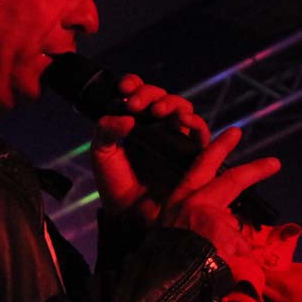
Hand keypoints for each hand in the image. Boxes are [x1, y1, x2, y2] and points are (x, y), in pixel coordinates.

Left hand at [89, 74, 211, 224]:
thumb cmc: (115, 185)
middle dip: (148, 93)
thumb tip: (126, 117)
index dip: (133, 84)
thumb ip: (106, 131)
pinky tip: (181, 121)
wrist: (129, 217)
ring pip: (182, 108)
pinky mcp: (192, 154)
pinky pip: (200, 132)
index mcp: (134, 121)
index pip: (138, 92)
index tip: (123, 89)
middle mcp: (157, 126)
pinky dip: (193, 121)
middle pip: (161, 96)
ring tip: (157, 111)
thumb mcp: (102, 154)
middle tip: (135, 104)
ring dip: (171, 103)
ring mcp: (175, 139)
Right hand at [161, 127, 279, 289]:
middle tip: (275, 162)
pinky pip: (242, 255)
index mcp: (179, 198)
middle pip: (233, 181)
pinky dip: (239, 266)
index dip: (218, 148)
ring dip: (232, 248)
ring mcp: (213, 218)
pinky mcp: (227, 236)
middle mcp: (197, 202)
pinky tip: (229, 275)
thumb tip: (224, 229)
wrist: (159, 277)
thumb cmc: (160, 255)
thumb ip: (194, 224)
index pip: (201, 165)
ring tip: (221, 258)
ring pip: (235, 230)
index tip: (234, 133)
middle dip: (255, 170)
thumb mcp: (168, 231)